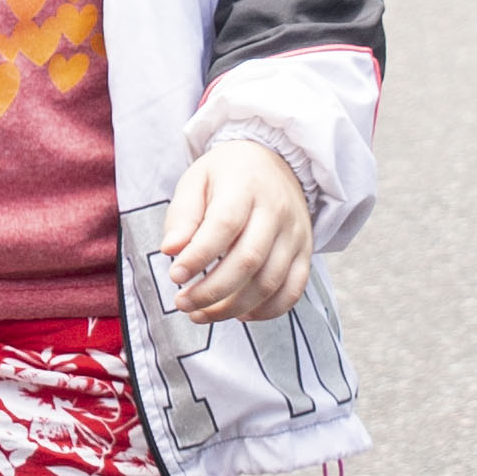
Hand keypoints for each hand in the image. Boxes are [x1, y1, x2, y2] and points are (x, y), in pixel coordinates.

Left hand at [158, 137, 311, 326]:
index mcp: (245, 187)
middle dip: (212, 291)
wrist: (277, 161)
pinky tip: (240, 314)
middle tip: (183, 303)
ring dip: (233, 307)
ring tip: (202, 313)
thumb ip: (183, 215)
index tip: (176, 276)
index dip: (198, 256)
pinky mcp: (305, 252)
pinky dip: (267, 311)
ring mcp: (295, 234)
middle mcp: (276, 211)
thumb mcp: (197, 180)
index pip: (224, 226)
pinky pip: (293, 291)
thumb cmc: (229, 174)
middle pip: (248, 260)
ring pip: (270, 282)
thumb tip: (171, 249)